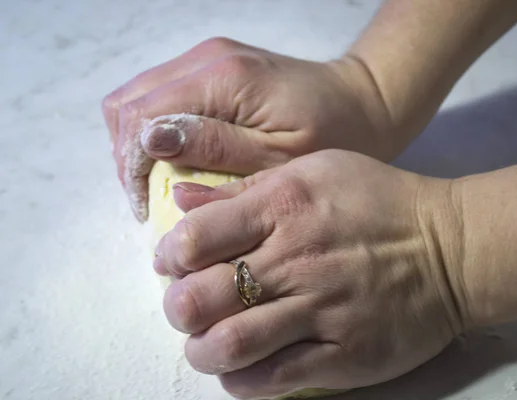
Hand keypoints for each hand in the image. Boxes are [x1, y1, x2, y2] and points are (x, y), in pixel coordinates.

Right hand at [102, 37, 395, 221]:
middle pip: (128, 103)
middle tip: (148, 199)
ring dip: (137, 143)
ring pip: (137, 97)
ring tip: (158, 184)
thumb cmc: (330, 135)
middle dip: (128, 156)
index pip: (140, 116)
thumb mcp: (277, 156)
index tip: (145, 207)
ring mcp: (208, 58)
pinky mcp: (213, 66)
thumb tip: (150, 142)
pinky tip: (173, 160)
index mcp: (223, 78)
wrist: (360, 102)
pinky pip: (161, 95)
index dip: (131, 166)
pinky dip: (154, 129)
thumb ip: (214, 146)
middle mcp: (207, 58)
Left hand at [154, 149, 464, 398]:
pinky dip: (241, 380)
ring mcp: (323, 311)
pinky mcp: (346, 354)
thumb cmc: (379, 201)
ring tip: (204, 343)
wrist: (451, 246)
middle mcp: (299, 259)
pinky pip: (275, 379)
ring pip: (231, 344)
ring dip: (202, 350)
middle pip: (201, 297)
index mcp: (286, 206)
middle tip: (186, 306)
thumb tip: (182, 200)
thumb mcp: (314, 170)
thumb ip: (245, 186)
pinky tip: (238, 368)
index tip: (174, 263)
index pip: (195, 238)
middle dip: (178, 307)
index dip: (170, 255)